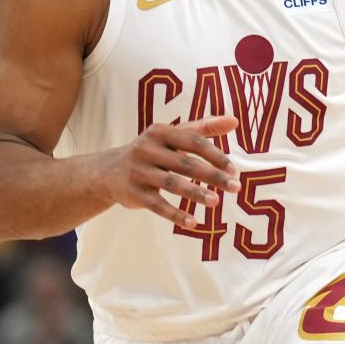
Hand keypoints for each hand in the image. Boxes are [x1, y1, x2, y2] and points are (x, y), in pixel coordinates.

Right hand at [101, 115, 239, 230]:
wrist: (108, 171)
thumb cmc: (152, 151)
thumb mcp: (173, 136)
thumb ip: (203, 128)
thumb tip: (235, 121)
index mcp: (161, 132)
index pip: (193, 141)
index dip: (215, 155)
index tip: (234, 170)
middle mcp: (148, 149)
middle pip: (185, 163)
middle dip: (212, 176)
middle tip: (235, 187)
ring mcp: (139, 171)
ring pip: (172, 183)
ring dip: (196, 193)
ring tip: (216, 202)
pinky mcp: (133, 193)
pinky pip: (157, 205)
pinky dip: (175, 214)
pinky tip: (193, 222)